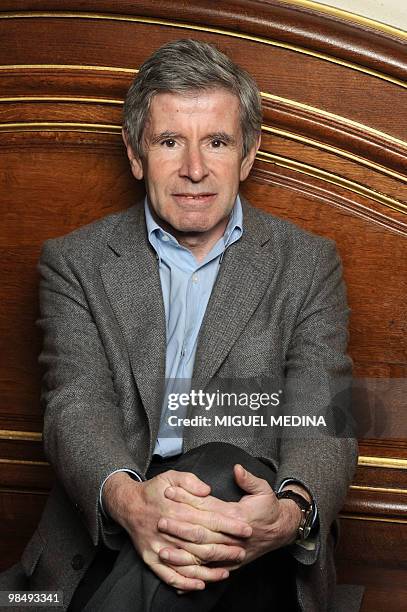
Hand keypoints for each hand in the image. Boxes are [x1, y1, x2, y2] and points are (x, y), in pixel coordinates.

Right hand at [102, 470, 250, 590]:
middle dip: (225, 549)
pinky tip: (201, 584)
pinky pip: (169, 575)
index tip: (246, 529)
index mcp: (176, 509)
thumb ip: (190, 481)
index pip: (209, 519)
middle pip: (202, 543)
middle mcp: (168, 530)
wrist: (127, 504)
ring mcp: (158, 546)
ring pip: (188, 563)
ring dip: (209, 569)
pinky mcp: (151, 558)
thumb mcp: (171, 476)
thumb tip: (208, 490)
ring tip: (227, 571)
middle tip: (242, 552)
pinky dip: (185, 582)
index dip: (229, 525)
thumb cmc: (154, 490)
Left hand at [157, 465, 302, 569]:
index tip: (169, 491)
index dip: (187, 498)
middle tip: (160, 518)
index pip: (206, 506)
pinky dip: (191, 569)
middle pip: (200, 530)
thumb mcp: (264, 489)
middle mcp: (231, 535)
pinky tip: (177, 568)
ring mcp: (230, 551)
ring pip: (201, 553)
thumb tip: (236, 469)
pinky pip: (207, 568)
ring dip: (181, 550)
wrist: (280, 531)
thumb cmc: (269, 509)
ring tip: (162, 546)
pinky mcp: (229, 563)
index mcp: (236, 515)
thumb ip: (248, 479)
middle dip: (179, 524)